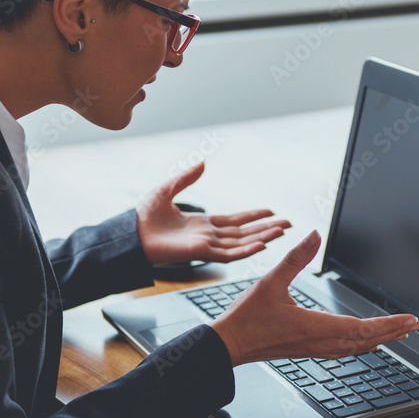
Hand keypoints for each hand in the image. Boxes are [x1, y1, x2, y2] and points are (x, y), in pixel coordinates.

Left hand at [136, 161, 290, 266]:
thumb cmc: (143, 217)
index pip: (234, 221)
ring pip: (241, 243)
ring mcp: (207, 246)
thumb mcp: (166, 189)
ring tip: (282, 232)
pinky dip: (246, 250)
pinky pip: (229, 254)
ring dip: (263, 237)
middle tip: (287, 224)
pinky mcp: (201, 253)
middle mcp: (208, 236)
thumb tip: (202, 162)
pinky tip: (262, 245)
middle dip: (266, 229)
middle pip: (244, 233)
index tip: (270, 212)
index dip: (253, 217)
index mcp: (202, 224)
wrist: (131, 235)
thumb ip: (186, 178)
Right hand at [212, 229, 418, 366]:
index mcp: (314, 326)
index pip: (362, 328)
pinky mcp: (307, 351)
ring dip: (380, 340)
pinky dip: (361, 347)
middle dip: (393, 332)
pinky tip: (365, 344)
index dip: (389, 324)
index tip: (409, 319)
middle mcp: (318, 342)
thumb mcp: (270, 281)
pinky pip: (343, 352)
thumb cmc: (246, 317)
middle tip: (414, 326)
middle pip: (366, 341)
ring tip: (398, 334)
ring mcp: (314, 349)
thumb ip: (295, 257)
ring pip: (356, 349)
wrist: (228, 345)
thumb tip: (313, 234)